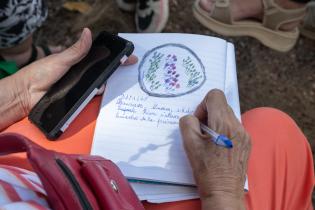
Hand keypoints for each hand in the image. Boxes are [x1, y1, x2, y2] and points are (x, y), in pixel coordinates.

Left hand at [16, 28, 136, 113]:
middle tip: (131, 69)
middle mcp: (83, 74)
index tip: (129, 56)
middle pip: (103, 72)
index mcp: (79, 62)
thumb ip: (76, 50)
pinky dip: (101, 95)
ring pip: (101, 85)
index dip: (114, 57)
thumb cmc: (42, 73)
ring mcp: (82, 87)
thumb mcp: (61, 59)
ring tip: (123, 81)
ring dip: (111, 83)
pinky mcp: (79, 99)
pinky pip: (93, 97)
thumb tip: (88, 32)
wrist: (28, 94)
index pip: (100, 57)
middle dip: (117, 70)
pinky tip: (109, 93)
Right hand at [179, 89, 250, 209]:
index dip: (202, 105)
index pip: (215, 95)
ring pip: (227, 116)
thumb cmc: (206, 170)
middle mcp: (238, 126)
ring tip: (210, 141)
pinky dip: (224, 130)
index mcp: (224, 124)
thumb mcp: (189, 145)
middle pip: (221, 105)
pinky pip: (233, 126)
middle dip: (208, 114)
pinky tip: (218, 146)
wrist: (224, 191)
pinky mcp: (247, 142)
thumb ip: (187, 123)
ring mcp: (245, 134)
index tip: (199, 121)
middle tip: (201, 132)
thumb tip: (192, 118)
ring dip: (216, 122)